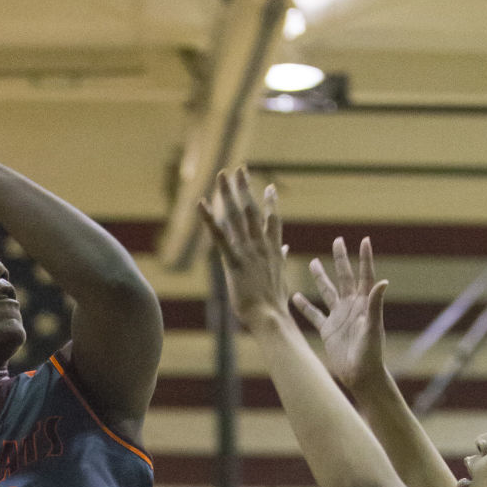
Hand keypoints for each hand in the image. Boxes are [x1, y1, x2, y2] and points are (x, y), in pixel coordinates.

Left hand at [197, 168, 289, 329]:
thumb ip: (281, 258)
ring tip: (222, 175)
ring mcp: (248, 251)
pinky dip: (209, 219)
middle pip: (252, 210)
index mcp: (273, 249)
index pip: (273, 220)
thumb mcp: (280, 278)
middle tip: (240, 169)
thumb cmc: (274, 303)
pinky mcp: (234, 261)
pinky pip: (219, 236)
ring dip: (228, 194)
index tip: (270, 187)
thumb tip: (285, 248)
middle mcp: (261, 245)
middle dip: (245, 188)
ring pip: (237, 216)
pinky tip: (201, 203)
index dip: (271, 203)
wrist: (270, 316)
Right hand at [292, 238, 388, 393]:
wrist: (360, 376)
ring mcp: (338, 317)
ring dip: (321, 277)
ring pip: (327, 292)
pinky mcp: (328, 330)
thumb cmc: (370, 353)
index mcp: (363, 303)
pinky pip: (314, 314)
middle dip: (341, 259)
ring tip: (313, 262)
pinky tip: (295, 296)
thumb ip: (375, 303)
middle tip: (338, 240)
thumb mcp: (372, 327)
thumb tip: (383, 280)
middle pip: (344, 277)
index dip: (364, 258)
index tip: (365, 240)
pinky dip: (305, 306)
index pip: (364, 275)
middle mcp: (350, 306)